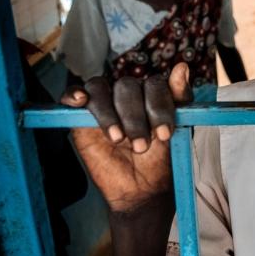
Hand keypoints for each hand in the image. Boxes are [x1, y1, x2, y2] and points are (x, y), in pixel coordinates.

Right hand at [60, 63, 191, 211]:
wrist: (142, 188)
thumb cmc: (162, 157)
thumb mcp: (179, 129)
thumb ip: (179, 97)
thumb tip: (182, 66)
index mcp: (152, 92)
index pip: (154, 84)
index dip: (159, 107)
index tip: (165, 134)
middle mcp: (128, 93)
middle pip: (127, 86)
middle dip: (135, 117)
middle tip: (142, 145)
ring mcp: (104, 102)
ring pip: (101, 89)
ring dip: (109, 114)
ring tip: (117, 139)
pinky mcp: (81, 116)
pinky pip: (72, 94)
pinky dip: (73, 93)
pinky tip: (80, 100)